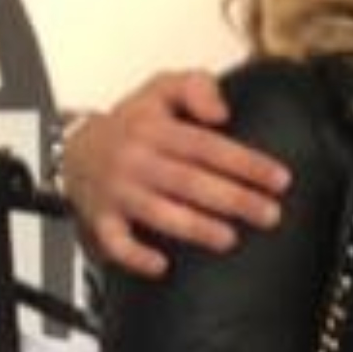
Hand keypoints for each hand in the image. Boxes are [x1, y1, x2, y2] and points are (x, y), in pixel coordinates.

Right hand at [58, 69, 292, 277]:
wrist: (73, 147)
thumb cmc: (129, 123)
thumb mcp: (160, 88)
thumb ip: (196, 86)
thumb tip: (221, 111)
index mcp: (155, 129)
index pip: (207, 146)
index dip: (246, 164)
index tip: (279, 180)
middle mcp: (137, 160)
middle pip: (190, 181)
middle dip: (234, 200)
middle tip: (269, 214)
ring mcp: (119, 191)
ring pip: (159, 212)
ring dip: (196, 228)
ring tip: (230, 238)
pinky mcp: (102, 219)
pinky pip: (115, 242)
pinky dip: (135, 256)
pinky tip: (161, 265)